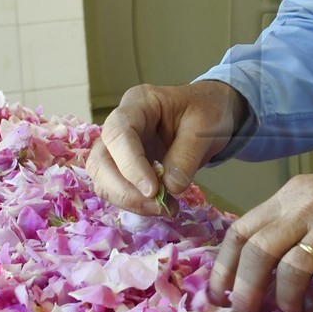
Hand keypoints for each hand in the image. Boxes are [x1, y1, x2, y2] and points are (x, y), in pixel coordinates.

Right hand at [86, 80, 245, 214]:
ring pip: (103, 180)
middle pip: (100, 161)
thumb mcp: (205, 128)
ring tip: (164, 208)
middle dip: (124, 190)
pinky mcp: (126, 168)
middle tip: (158, 205)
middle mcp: (121, 125)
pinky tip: (162, 206)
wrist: (212, 115)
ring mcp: (120, 148)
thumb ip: (187, 156)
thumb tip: (170, 188)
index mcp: (138, 104)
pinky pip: (118, 190)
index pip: (118, 133)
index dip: (130, 165)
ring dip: (129, 201)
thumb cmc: (207, 111)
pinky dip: (136, 203)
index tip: (152, 189)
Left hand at [210, 140, 312, 311]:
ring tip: (295, 311)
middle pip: (259, 251)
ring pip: (293, 269)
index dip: (224, 267)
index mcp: (291, 195)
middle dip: (247, 290)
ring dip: (288, 299)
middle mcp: (308, 206)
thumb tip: (263, 271)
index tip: (219, 295)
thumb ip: (292, 224)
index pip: (241, 230)